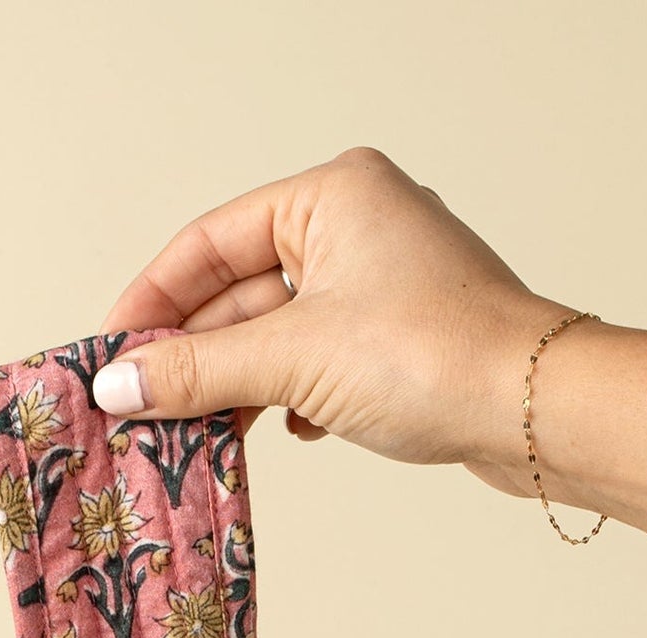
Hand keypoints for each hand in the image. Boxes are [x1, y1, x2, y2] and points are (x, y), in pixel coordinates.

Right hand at [96, 146, 601, 500]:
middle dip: (195, 354)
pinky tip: (290, 433)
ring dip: (240, 386)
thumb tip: (120, 386)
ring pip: (281, 334)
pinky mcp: (404, 342)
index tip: (111, 353)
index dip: (153, 300)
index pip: (210, 242)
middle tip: (142, 407)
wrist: (535, 411)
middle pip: (242, 291)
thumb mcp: (292, 360)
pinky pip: (322, 364)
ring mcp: (385, 286)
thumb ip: (198, 371)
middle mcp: (359, 227)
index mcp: (331, 196)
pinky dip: (293, 399)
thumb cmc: (432, 356)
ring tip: (198, 433)